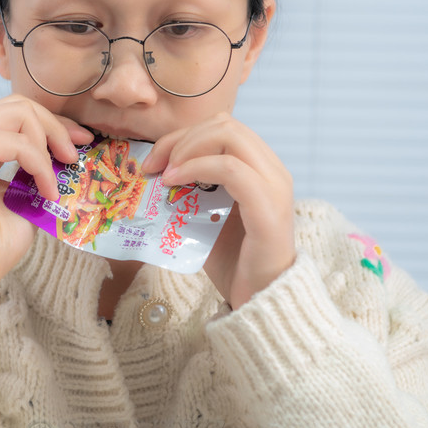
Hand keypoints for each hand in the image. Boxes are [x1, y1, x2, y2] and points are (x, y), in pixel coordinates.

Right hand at [0, 94, 92, 292]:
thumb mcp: (26, 196)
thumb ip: (39, 169)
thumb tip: (70, 151)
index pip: (16, 113)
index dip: (53, 122)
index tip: (81, 140)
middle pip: (18, 104)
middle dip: (54, 125)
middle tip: (74, 154)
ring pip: (18, 113)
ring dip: (48, 143)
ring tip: (58, 179)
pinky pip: (17, 143)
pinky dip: (40, 165)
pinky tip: (47, 192)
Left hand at [142, 113, 295, 309]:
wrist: (260, 301)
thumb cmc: (233, 262)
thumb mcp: (205, 217)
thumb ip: (189, 193)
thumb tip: (153, 175)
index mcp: (261, 169)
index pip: (222, 128)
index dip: (184, 135)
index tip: (153, 161)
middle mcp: (272, 171)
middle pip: (225, 125)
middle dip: (181, 139)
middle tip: (154, 166)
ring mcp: (274, 187)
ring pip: (230, 136)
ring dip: (187, 149)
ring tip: (165, 175)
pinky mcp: (268, 208)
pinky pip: (231, 169)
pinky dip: (196, 167)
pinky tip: (175, 183)